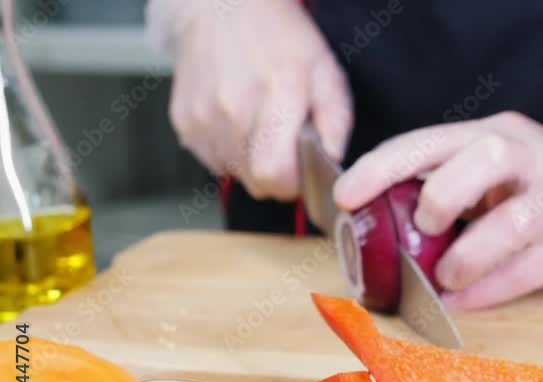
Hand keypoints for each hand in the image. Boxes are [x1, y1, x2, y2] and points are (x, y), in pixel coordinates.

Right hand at [151, 0, 351, 199]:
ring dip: (252, 163)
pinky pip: (213, 161)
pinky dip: (230, 152)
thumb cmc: (280, 39)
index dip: (294, 183)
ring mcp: (204, 116)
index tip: (302, 170)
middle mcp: (234, 108)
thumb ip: (337, 125)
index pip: (275, 174)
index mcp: (278, 94)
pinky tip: (239, 123)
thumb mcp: (326, 73)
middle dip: (277, 175)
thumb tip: (333, 166)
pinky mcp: (185, 121)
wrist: (223, 8)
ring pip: (235, 175)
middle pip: (257, 182)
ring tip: (261, 128)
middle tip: (285, 146)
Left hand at [334, 112, 542, 308]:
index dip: (384, 165)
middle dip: (441, 194)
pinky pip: (533, 268)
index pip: (433, 140)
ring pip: (513, 220)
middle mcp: (532, 157)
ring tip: (446, 279)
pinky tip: (466, 303)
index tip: (345, 196)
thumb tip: (383, 229)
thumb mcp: (502, 169)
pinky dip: (492, 290)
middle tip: (423, 226)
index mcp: (498, 134)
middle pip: (485, 157)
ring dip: (469, 255)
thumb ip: (452, 185)